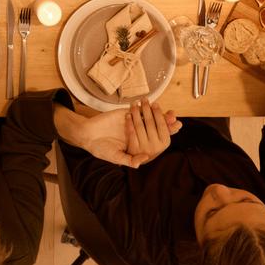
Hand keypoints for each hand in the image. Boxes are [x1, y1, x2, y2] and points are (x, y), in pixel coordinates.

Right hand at [54, 103, 179, 167]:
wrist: (88, 135)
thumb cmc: (101, 149)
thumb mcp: (115, 157)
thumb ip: (129, 160)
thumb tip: (143, 160)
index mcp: (137, 145)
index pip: (154, 139)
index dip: (165, 134)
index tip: (176, 129)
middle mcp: (137, 133)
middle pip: (154, 127)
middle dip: (166, 123)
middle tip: (176, 120)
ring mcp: (132, 123)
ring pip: (148, 117)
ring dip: (158, 113)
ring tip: (169, 112)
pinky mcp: (124, 114)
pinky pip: (136, 110)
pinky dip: (143, 107)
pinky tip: (151, 104)